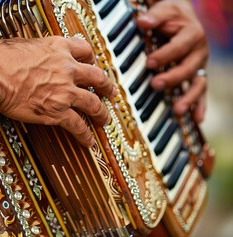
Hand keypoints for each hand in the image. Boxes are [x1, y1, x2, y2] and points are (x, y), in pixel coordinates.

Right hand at [0, 36, 115, 146]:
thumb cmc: (1, 57)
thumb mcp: (26, 44)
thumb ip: (41, 50)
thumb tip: (39, 54)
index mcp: (59, 49)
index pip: (85, 50)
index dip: (92, 59)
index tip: (92, 65)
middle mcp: (67, 69)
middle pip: (98, 78)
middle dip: (107, 87)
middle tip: (110, 93)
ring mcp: (65, 91)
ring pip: (93, 104)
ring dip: (102, 113)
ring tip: (104, 120)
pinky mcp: (57, 112)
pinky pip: (78, 125)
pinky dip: (85, 135)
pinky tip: (89, 141)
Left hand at [137, 0, 208, 121]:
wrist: (185, 18)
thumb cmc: (172, 15)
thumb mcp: (165, 10)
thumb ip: (155, 16)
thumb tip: (142, 22)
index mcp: (192, 35)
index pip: (178, 47)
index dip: (164, 55)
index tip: (149, 62)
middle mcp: (199, 53)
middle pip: (188, 68)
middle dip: (172, 78)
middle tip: (155, 84)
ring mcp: (199, 67)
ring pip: (198, 84)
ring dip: (189, 98)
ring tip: (178, 110)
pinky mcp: (197, 76)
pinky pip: (200, 93)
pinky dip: (199, 106)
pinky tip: (196, 119)